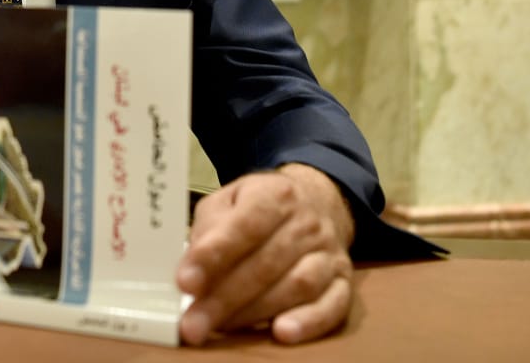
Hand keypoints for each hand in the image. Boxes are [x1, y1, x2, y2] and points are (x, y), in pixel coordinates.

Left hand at [176, 164, 354, 345]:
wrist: (317, 200)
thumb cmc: (261, 205)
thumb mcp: (228, 200)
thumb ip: (209, 227)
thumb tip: (193, 266)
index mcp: (275, 195)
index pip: (245, 225)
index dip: (214, 255)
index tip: (185, 282)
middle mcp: (307, 223)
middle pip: (266, 264)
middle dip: (225, 298)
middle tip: (193, 324)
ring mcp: (330, 253)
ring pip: (297, 286)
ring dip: (256, 313)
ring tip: (221, 329)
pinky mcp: (343, 281)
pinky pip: (334, 306)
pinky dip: (310, 322)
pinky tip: (282, 333)